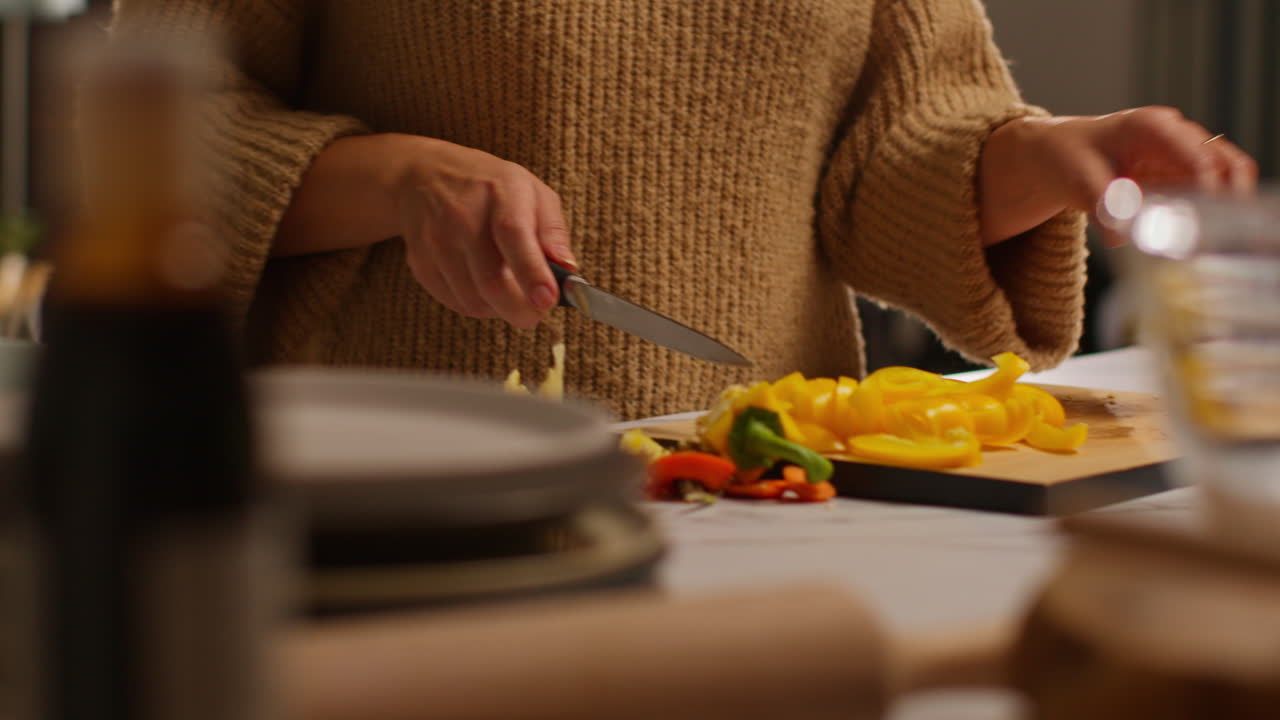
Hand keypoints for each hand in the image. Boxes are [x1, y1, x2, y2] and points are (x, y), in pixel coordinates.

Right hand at [395, 138, 576, 327]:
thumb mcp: (533, 192)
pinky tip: (484, 288)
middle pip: (491, 281)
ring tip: (510, 293)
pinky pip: (454, 302)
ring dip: (500, 309)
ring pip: (474, 300)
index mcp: (500, 192)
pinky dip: (477, 306)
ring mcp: (436, 240)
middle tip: (536, 313)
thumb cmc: (490, 188)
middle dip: (520, 310)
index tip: (547, 300)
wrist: (424, 176)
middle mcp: (463, 215)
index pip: (513, 234)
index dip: (532, 273)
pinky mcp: (420, 262)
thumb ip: (553, 232)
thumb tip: (568, 270)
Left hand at [979, 107, 1257, 245]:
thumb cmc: (1067, 159)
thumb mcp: (1079, 182)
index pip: (1198, 157)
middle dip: (1229, 198)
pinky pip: (1208, 193)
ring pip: (1225, 177)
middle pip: (1226, 163)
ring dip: (1222, 209)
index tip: (1206, 222)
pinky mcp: (1180, 174)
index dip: (1209, 189)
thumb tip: (1120, 238)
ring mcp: (1182, 153)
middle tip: (1218, 236)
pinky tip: (1193, 241)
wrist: (1056, 155)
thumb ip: (1104, 207)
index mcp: (1152, 127)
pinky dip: (1208, 215)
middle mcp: (1176, 135)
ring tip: (1206, 243)